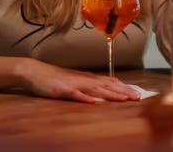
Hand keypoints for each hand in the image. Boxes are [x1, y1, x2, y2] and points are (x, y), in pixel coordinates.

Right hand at [18, 59, 140, 103]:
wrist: (35, 71)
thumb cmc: (56, 79)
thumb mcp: (75, 82)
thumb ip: (89, 86)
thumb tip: (105, 91)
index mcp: (88, 78)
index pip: (111, 82)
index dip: (124, 87)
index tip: (138, 93)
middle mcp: (84, 79)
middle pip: (107, 85)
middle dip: (123, 91)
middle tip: (138, 97)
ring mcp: (73, 84)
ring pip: (95, 89)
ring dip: (110, 94)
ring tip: (123, 99)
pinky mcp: (62, 90)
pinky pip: (74, 94)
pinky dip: (84, 98)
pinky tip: (93, 102)